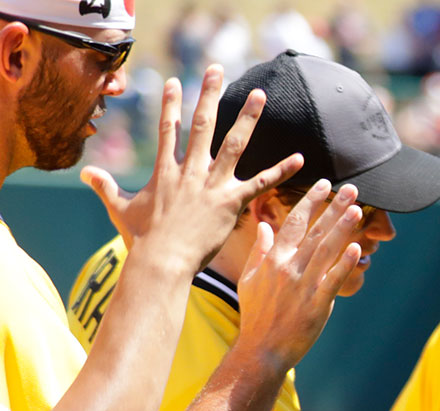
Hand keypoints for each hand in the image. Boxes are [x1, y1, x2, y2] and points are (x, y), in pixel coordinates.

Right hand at [85, 66, 304, 275]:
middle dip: (209, 94)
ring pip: (234, 144)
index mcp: (165, 170)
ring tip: (260, 95)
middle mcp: (190, 171)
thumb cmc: (141, 240)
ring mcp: (212, 185)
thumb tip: (85, 173)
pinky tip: (300, 158)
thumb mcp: (120, 209)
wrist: (161, 261)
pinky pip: (262, 183)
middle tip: (218, 68)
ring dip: (248, 118)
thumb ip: (105, 187)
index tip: (173, 81)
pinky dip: (281, 171)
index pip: (168, 129)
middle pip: (203, 124)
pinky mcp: (231, 203)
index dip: (170, 104)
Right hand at [232, 182, 365, 371]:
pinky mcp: (317, 304)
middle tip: (351, 188)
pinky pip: (333, 280)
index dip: (311, 201)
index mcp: (273, 258)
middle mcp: (288, 266)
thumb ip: (260, 250)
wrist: (261, 348)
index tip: (324, 184)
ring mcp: (303, 285)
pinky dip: (345, 264)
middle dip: (333, 207)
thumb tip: (265, 226)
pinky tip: (357, 248)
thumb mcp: (249, 278)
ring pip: (326, 250)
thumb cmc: (256, 314)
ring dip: (342, 228)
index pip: (295, 222)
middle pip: (314, 230)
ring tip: (357, 209)